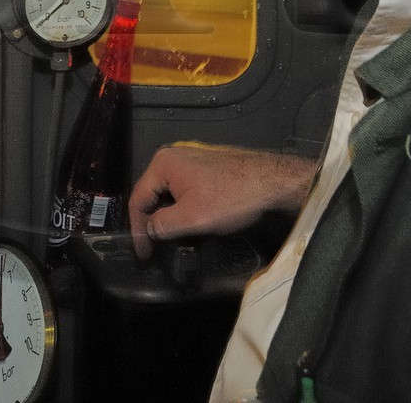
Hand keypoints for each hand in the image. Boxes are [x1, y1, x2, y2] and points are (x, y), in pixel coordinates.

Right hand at [128, 142, 315, 258]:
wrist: (272, 182)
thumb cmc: (233, 197)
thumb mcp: (192, 218)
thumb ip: (162, 226)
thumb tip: (150, 231)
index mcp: (164, 163)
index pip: (138, 200)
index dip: (138, 230)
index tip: (143, 253)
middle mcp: (173, 156)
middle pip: (152, 195)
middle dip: (152, 223)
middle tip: (155, 249)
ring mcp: (190, 160)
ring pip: (169, 194)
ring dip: (168, 217)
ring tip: (173, 240)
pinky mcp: (205, 167)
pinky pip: (183, 190)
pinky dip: (182, 208)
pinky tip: (190, 224)